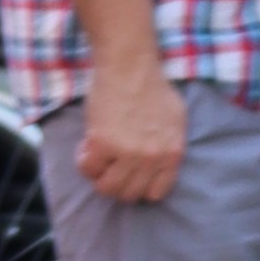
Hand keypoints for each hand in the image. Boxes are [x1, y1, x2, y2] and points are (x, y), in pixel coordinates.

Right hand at [77, 42, 187, 203]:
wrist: (130, 66)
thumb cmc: (151, 87)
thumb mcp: (175, 120)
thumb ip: (169, 147)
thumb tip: (156, 167)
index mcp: (172, 153)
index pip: (156, 193)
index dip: (138, 187)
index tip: (128, 176)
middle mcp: (152, 157)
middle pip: (129, 194)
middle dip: (115, 183)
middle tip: (108, 166)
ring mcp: (128, 152)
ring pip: (107, 188)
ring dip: (98, 175)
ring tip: (98, 156)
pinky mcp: (103, 143)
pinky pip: (88, 169)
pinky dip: (84, 160)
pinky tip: (88, 144)